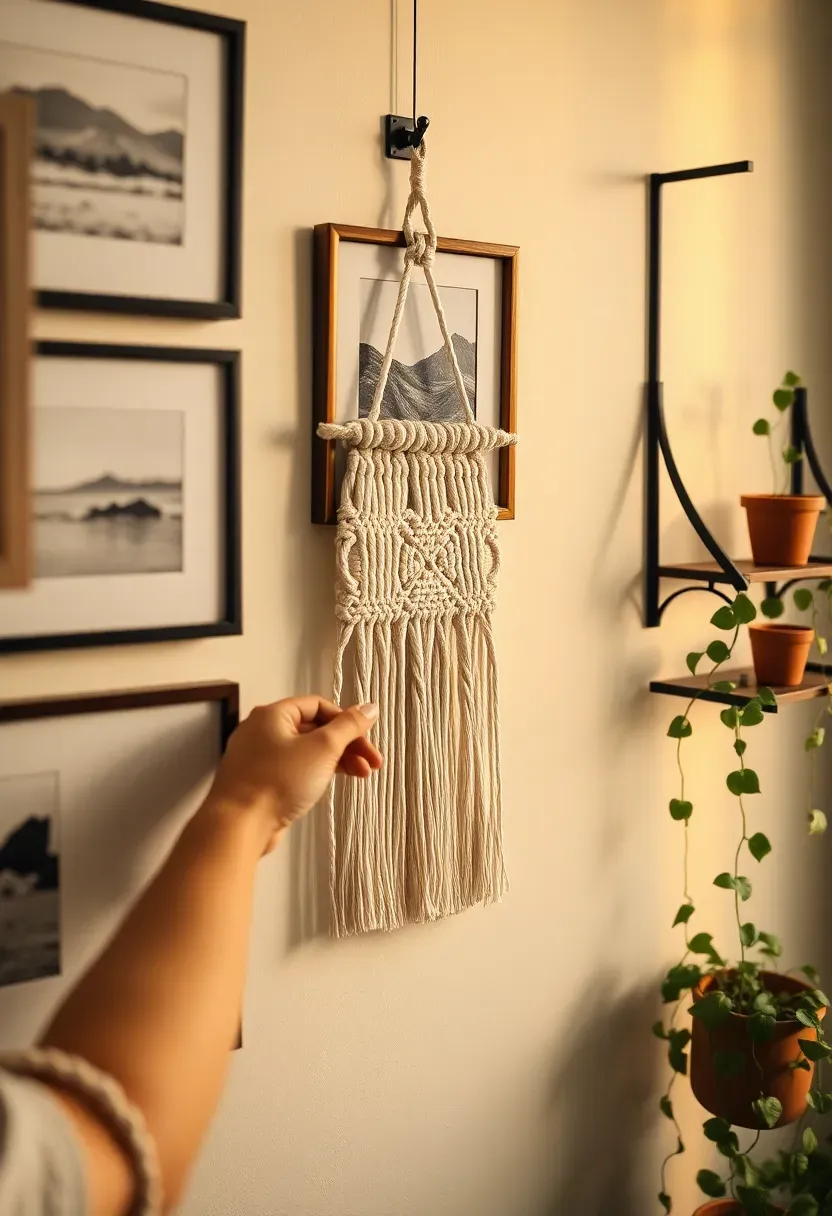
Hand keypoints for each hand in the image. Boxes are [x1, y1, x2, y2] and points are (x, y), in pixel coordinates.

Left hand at [205, 696, 381, 850]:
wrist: (239, 826)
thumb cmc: (277, 782)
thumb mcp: (322, 748)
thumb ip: (349, 726)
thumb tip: (370, 707)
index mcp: (273, 714)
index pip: (318, 705)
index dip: (346, 720)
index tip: (366, 739)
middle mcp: (262, 732)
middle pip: (314, 729)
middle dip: (346, 744)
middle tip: (372, 763)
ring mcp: (259, 758)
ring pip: (305, 751)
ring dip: (335, 760)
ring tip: (361, 776)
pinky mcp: (259, 782)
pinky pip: (294, 770)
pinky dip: (315, 773)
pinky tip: (330, 784)